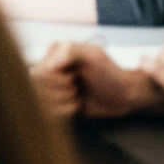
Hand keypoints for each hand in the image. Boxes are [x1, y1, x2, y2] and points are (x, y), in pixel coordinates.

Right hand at [36, 42, 163, 118]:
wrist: (123, 95)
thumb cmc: (109, 72)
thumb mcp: (93, 55)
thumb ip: (71, 51)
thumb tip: (52, 64)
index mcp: (54, 53)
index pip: (40, 72)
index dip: (57, 78)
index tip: (74, 76)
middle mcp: (49, 68)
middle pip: (40, 87)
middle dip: (62, 90)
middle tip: (77, 85)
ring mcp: (53, 86)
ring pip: (44, 100)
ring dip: (64, 100)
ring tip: (78, 94)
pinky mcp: (58, 102)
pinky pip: (50, 112)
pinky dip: (65, 110)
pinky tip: (77, 104)